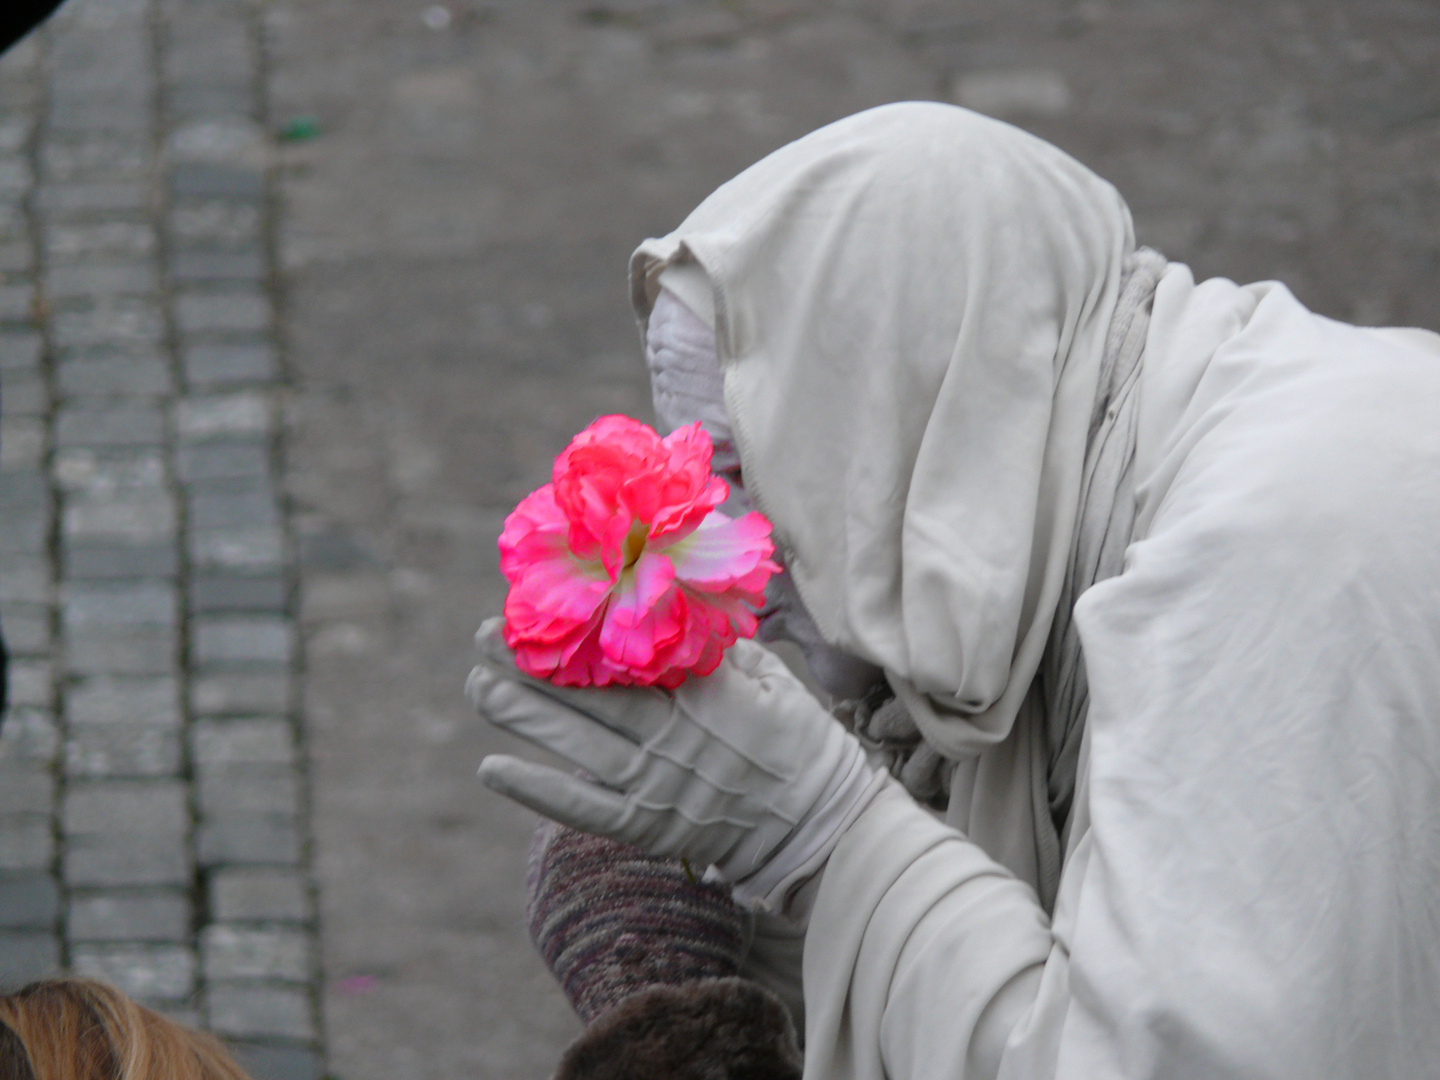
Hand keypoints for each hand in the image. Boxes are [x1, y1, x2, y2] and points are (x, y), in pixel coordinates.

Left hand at [468, 618, 880, 892]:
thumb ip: (716, 645)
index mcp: (703, 692)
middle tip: (485, 635)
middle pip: (587, 695)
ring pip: (574, 744)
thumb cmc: (800, 742)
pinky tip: (492, 767)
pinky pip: (580, 807)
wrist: (819, 827)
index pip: (628, 654)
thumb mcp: (771, 677)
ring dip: (520, 715)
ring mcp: (655, 783)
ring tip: (478, 685)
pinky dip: (535, 789)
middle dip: (530, 665)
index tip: (543, 601)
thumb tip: (670, 598)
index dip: (579, 629)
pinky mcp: (647, 824)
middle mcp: (671, 735)